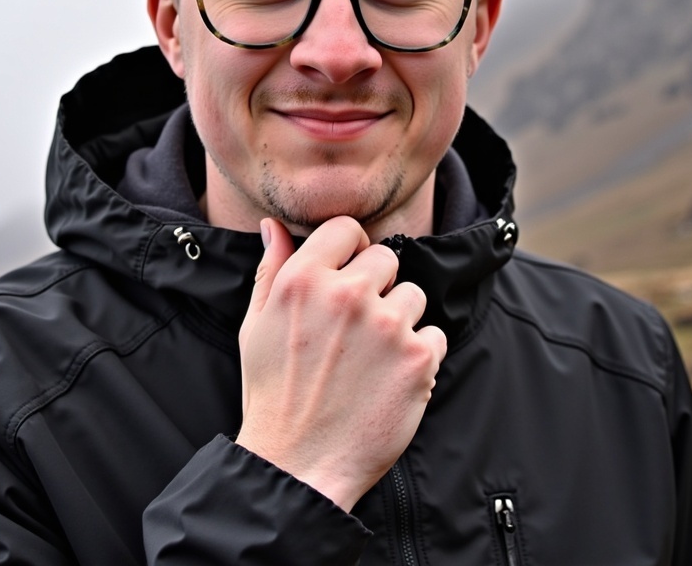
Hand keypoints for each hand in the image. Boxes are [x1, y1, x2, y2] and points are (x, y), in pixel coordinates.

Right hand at [235, 216, 446, 511]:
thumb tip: (273, 226)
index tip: (348, 273)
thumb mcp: (257, 325)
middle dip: (376, 286)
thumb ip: (271, 268)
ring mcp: (386, 325)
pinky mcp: (418, 359)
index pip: (347, 229)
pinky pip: (434, 335)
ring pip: (413, 295)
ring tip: (371, 357)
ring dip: (399, 320)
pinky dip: (418, 356)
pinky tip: (389, 379)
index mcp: (303, 279)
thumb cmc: (274, 393)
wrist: (298, 465)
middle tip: (356, 327)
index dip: (350, 250)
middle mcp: (346, 294)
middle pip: (386, 258)